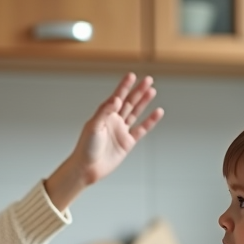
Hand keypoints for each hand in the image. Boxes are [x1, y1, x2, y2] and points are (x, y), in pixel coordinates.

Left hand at [45, 74, 164, 209]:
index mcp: (104, 115)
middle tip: (148, 79)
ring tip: (152, 90)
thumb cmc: (86, 147)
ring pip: (136, 112)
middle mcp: (114, 120)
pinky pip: (142, 129)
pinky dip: (150, 121)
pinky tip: (157, 112)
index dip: (124, 86)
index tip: (132, 75)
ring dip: (144, 102)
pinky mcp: (128, 142)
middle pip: (129, 102)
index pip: (117, 96)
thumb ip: (105, 112)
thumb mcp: (93, 126)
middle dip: (138, 90)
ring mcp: (122, 131)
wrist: (87, 168)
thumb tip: (116, 99)